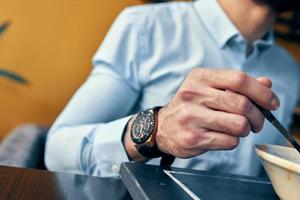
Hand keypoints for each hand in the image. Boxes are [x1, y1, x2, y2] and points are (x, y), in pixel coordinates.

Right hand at [156, 68, 278, 157]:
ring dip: (246, 130)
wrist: (161, 127)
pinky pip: (230, 141)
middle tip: (257, 122)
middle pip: (242, 104)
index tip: (272, 102)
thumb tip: (266, 84)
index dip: (261, 92)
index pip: (239, 79)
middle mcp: (193, 94)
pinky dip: (233, 141)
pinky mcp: (193, 138)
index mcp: (199, 77)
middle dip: (258, 116)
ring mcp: (192, 117)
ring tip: (239, 129)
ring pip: (239, 124)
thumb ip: (237, 85)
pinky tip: (222, 136)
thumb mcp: (208, 88)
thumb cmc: (189, 107)